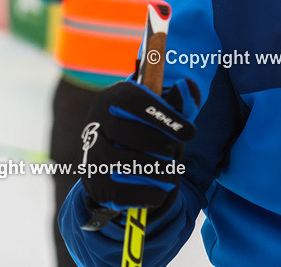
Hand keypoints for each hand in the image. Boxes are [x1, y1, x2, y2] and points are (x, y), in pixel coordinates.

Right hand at [80, 79, 199, 219]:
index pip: (136, 103)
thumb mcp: (163, 108)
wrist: (119, 151)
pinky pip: (119, 192)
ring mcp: (90, 152)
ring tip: (171, 172)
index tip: (189, 133)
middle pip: (128, 134)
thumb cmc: (148, 124)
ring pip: (122, 164)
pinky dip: (145, 193)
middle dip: (160, 146)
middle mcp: (97, 121)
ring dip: (155, 171)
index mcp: (116, 97)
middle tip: (174, 152)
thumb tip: (187, 86)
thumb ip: (179, 99)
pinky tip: (160, 190)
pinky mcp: (92, 181)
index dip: (164, 118)